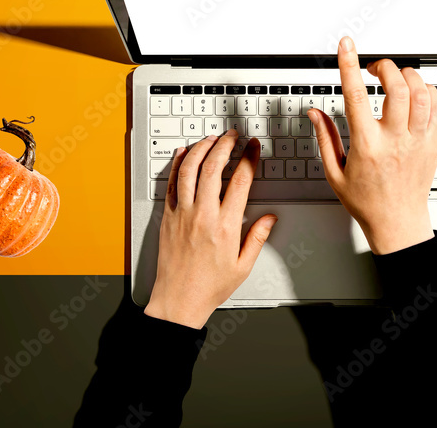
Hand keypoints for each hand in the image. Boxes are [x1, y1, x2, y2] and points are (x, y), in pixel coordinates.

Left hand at [144, 130, 277, 328]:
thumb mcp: (242, 266)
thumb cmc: (209, 287)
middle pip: (214, 167)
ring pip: (190, 170)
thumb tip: (269, 218)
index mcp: (226, 226)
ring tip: (211, 139)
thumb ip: (257, 238)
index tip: (253, 148)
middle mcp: (203, 215)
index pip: (241, 181)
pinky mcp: (167, 217)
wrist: (178, 301)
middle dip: (225, 145)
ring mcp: (182, 214)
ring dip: (201, 149)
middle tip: (233, 136)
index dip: (249, 158)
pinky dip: (178, 165)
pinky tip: (185, 154)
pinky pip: (171, 184)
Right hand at [308, 36, 436, 254]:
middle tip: (375, 68)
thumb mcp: (335, 173)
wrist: (397, 222)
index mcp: (367, 146)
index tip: (346, 46)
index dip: (349, 65)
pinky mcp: (433, 144)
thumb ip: (325, 138)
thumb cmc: (367, 201)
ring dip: (408, 77)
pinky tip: (415, 94)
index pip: (356, 96)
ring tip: (396, 79)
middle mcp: (395, 140)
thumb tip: (315, 113)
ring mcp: (418, 141)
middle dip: (385, 67)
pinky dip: (428, 92)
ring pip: (421, 94)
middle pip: (397, 88)